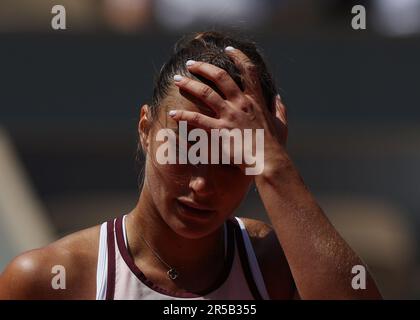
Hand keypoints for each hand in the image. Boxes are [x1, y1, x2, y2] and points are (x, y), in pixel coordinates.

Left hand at [170, 47, 287, 172]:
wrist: (269, 162)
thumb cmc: (275, 146)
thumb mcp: (281, 124)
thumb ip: (279, 109)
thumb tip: (278, 98)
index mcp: (256, 100)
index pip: (249, 70)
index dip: (238, 56)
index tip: (228, 49)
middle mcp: (242, 103)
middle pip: (221, 76)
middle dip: (204, 67)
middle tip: (190, 64)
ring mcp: (230, 116)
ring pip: (206, 93)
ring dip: (189, 84)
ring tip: (177, 80)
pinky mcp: (221, 130)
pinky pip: (198, 119)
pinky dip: (184, 115)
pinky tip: (172, 113)